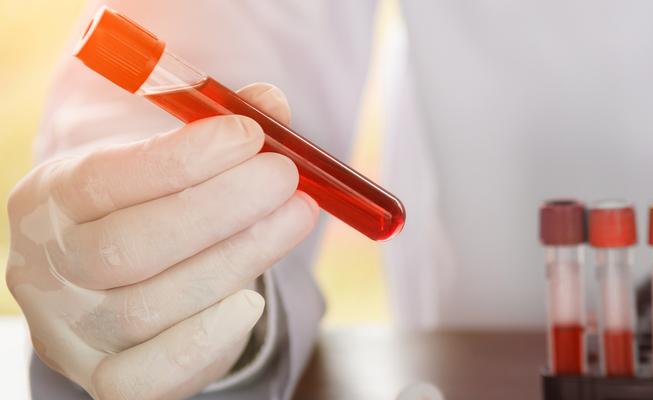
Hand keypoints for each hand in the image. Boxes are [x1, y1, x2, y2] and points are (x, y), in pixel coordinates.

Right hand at [5, 83, 317, 398]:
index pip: (104, 180)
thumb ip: (219, 133)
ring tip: (295, 218)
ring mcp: (71, 333)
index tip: (250, 135)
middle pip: (128, 248)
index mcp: (50, 200)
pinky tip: (252, 301)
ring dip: (237, 260)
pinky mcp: (107, 380)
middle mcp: (46, 269)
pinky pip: (150, 377)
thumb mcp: (168, 165)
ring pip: (152, 307)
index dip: (182, 159)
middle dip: (220, 209)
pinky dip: (207, 339)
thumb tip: (272, 104)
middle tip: (284, 178)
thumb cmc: (148, 210)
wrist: (115, 287)